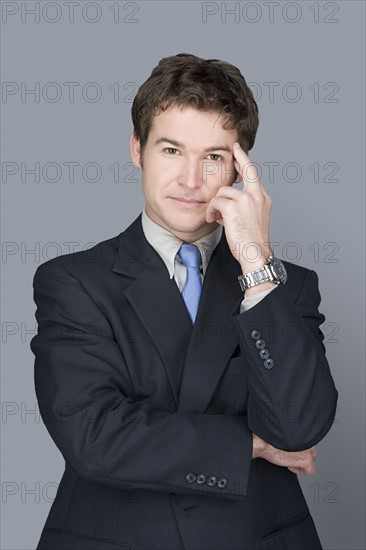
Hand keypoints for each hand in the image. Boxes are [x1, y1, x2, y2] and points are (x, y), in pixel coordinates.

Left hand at [206, 142, 271, 273]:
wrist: (255, 254)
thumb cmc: (252, 241)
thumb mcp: (252, 219)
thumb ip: (243, 205)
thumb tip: (227, 200)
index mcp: (263, 198)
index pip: (254, 174)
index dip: (244, 160)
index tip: (238, 150)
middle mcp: (257, 195)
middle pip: (245, 170)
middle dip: (237, 158)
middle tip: (231, 151)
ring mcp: (246, 200)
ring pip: (223, 191)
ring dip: (216, 204)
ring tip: (217, 217)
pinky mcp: (234, 206)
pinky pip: (216, 202)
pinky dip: (212, 211)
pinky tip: (215, 220)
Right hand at [252, 433, 316, 474]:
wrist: (264, 442)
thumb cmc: (270, 438)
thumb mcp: (285, 434)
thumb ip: (295, 436)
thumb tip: (298, 443)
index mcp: (304, 430)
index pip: (309, 442)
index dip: (300, 447)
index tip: (292, 450)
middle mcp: (309, 438)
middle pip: (312, 451)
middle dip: (301, 455)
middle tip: (290, 455)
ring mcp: (309, 449)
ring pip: (312, 459)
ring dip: (300, 462)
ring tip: (289, 460)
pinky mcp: (306, 459)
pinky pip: (310, 470)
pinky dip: (300, 471)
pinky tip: (290, 466)